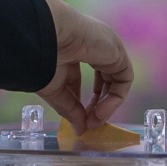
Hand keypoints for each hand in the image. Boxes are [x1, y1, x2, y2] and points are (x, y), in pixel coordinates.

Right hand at [36, 0, 133, 133]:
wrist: (46, 36)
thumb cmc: (42, 58)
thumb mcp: (55, 90)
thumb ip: (70, 110)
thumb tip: (80, 129)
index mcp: (71, 49)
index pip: (78, 78)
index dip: (80, 101)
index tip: (78, 120)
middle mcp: (91, 46)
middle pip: (102, 80)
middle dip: (97, 104)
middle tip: (90, 124)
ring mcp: (106, 47)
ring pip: (115, 81)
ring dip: (107, 105)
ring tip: (95, 120)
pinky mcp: (118, 51)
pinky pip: (124, 80)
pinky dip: (115, 99)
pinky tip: (100, 111)